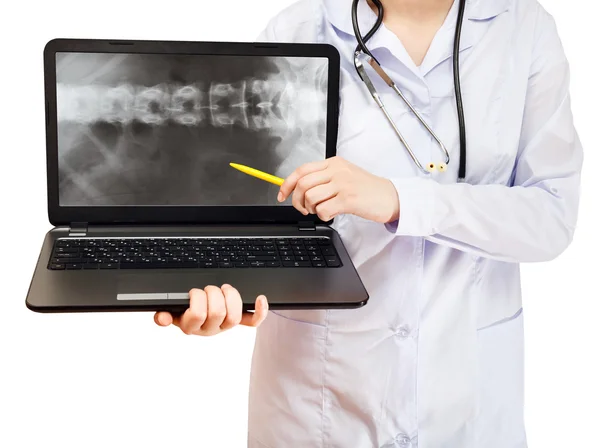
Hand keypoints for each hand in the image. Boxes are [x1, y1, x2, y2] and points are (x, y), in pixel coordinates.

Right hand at [154, 284, 268, 335]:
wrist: (195, 316)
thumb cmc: (183, 310)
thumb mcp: (171, 311)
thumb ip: (164, 313)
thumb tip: (162, 318)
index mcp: (191, 326)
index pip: (197, 314)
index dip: (197, 298)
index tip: (193, 292)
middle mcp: (209, 328)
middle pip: (218, 312)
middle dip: (213, 293)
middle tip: (208, 289)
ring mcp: (225, 326)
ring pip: (234, 316)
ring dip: (230, 296)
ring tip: (224, 289)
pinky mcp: (238, 322)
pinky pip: (253, 321)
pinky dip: (260, 311)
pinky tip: (260, 298)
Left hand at [277, 156, 399, 222]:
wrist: (390, 197)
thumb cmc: (367, 189)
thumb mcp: (344, 175)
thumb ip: (324, 178)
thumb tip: (299, 187)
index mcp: (333, 163)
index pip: (301, 170)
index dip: (287, 184)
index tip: (282, 195)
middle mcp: (337, 170)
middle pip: (302, 184)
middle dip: (297, 200)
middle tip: (303, 208)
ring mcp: (343, 184)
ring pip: (310, 197)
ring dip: (310, 209)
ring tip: (320, 210)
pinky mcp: (348, 199)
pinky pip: (323, 210)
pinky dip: (322, 216)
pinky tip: (331, 214)